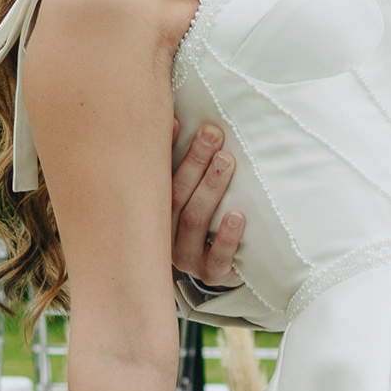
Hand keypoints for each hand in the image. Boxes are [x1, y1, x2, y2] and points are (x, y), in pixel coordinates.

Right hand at [171, 115, 244, 288]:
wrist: (231, 264)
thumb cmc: (210, 219)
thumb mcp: (194, 190)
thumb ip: (183, 162)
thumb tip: (180, 117)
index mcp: (154, 212)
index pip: (156, 178)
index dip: (167, 149)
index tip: (178, 121)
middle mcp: (164, 235)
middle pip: (176, 196)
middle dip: (195, 162)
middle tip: (212, 135)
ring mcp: (186, 258)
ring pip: (193, 221)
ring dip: (211, 189)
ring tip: (226, 162)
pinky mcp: (211, 274)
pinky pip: (216, 257)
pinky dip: (226, 236)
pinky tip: (237, 215)